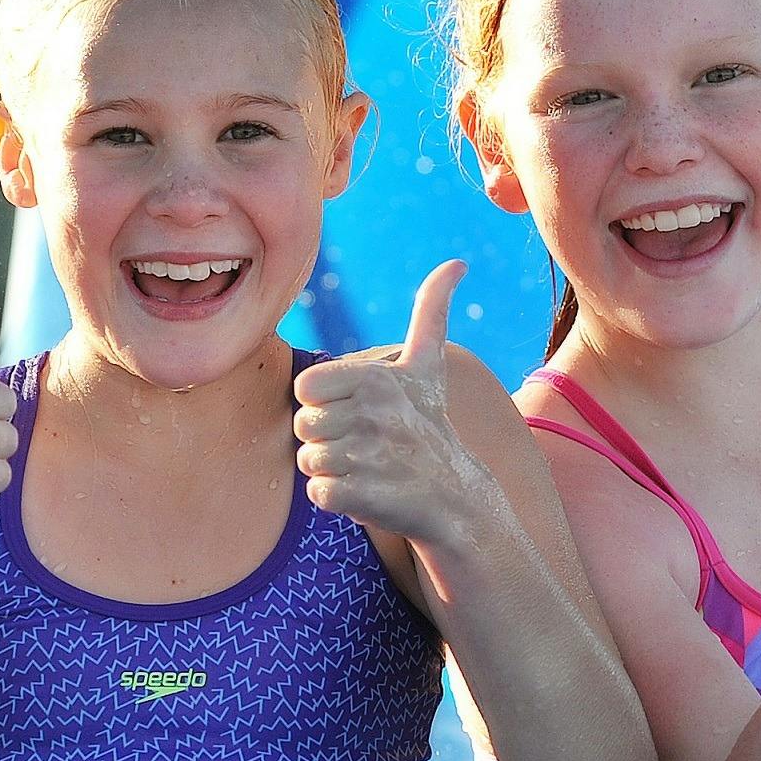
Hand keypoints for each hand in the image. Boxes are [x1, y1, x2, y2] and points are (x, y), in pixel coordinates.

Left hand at [293, 260, 497, 548]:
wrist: (456, 497)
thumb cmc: (429, 424)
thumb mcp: (428, 365)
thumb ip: (432, 311)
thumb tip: (456, 262)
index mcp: (375, 378)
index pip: (305, 388)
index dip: (326, 403)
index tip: (361, 411)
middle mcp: (372, 414)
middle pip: (303, 425)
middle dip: (328, 438)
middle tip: (368, 444)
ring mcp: (366, 457)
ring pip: (307, 458)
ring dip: (332, 469)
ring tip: (369, 468)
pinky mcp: (360, 497)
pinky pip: (317, 492)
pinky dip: (336, 498)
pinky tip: (368, 492)